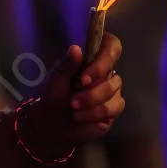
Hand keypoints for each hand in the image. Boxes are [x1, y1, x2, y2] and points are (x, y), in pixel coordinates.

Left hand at [30, 33, 124, 149]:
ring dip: (92, 106)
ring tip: (73, 111)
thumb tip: (76, 48)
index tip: (84, 79)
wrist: (51, 119)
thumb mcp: (56, 77)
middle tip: (73, 102)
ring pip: (114, 96)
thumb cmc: (55, 93)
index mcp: (95, 57)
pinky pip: (113, 110)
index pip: (112, 47)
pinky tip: (81, 118)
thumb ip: (67, 63)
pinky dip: (94, 115)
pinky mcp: (113, 109)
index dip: (102, 63)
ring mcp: (113, 91)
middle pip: (114, 79)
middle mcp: (108, 72)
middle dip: (92, 94)